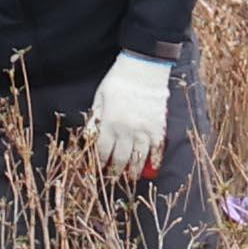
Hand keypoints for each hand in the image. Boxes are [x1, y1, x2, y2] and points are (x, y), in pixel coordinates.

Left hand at [87, 51, 174, 181]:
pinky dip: (154, 161)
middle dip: (114, 172)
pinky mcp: (158, 128)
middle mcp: (127, 130)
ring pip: (138, 158)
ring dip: (133, 171)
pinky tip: (151, 168)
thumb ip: (95, 119)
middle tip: (112, 179)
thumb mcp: (99, 98)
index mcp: (110, 123)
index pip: (103, 151)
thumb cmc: (118, 81)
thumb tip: (90, 137)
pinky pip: (157, 149)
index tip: (98, 170)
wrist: (144, 69)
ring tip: (130, 178)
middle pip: (120, 159)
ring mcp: (144, 130)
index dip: (99, 163)